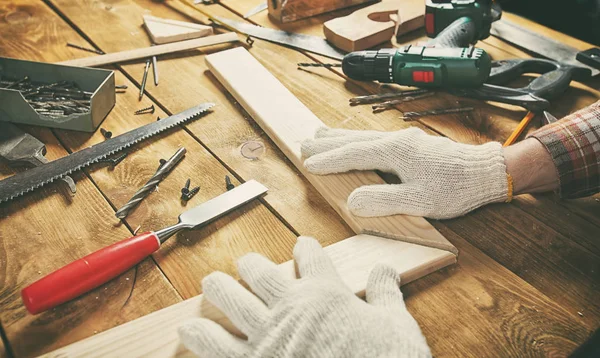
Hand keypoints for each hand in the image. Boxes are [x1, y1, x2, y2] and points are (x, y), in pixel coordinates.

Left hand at [179, 237, 430, 357]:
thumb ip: (386, 294)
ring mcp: (266, 338)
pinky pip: (216, 347)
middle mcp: (290, 308)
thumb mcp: (396, 326)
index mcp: (325, 294)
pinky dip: (199, 337)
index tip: (302, 246)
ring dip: (219, 289)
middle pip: (261, 274)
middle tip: (245, 263)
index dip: (306, 249)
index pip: (312, 259)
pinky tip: (187, 330)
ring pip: (232, 301)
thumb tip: (385, 269)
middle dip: (251, 265)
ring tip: (211, 282)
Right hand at [301, 127, 509, 218]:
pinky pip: (377, 140)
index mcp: (396, 152)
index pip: (353, 155)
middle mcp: (398, 141)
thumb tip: (352, 200)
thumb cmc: (457, 188)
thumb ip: (384, 200)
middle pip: (355, 140)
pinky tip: (358, 144)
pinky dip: (359, 141)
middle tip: (304, 142)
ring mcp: (407, 140)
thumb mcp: (419, 201)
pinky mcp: (414, 146)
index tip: (308, 162)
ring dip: (341, 138)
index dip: (329, 160)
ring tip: (321, 135)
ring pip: (365, 137)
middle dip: (328, 142)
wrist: (489, 173)